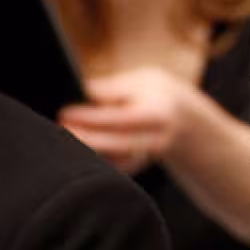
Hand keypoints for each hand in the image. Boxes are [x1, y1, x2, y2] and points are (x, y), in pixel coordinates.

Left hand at [59, 68, 198, 173]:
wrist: (188, 120)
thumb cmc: (160, 94)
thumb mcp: (144, 80)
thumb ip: (113, 88)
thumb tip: (79, 91)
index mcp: (160, 113)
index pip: (121, 117)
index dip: (91, 117)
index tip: (65, 113)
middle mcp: (159, 138)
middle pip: (118, 144)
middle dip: (86, 138)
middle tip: (60, 129)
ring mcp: (152, 155)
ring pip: (118, 161)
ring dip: (90, 152)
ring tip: (66, 141)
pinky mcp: (142, 165)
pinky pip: (118, 169)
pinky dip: (99, 162)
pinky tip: (79, 153)